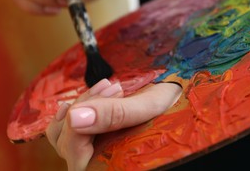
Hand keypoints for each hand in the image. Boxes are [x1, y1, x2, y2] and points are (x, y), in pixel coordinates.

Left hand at [46, 79, 181, 170]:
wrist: (184, 103)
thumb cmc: (176, 109)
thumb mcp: (149, 108)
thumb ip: (115, 114)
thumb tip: (75, 117)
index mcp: (110, 164)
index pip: (74, 147)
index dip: (86, 115)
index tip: (114, 90)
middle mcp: (96, 161)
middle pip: (65, 139)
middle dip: (87, 105)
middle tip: (116, 86)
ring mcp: (93, 150)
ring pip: (65, 131)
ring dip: (84, 102)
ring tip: (111, 86)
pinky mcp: (94, 137)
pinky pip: (74, 124)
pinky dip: (85, 103)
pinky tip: (104, 90)